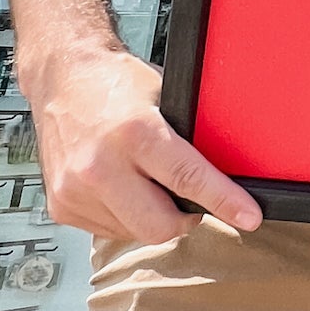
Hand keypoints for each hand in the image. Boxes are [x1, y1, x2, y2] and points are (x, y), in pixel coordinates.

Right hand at [27, 45, 261, 242]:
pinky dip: (124, 217)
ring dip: (151, 218)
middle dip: (184, 220)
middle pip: (160, 226)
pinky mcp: (61, 206)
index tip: (248, 217)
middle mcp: (100, 165)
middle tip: (192, 202)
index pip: (188, 179)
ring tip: (146, 183)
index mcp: (135, 133)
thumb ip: (189, 137)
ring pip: (135, 233)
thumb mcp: (165, 97)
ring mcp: (76, 190)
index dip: (224, 202)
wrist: (63, 77)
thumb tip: (225, 171)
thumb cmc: (116, 83)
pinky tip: (122, 188)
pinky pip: (109, 230)